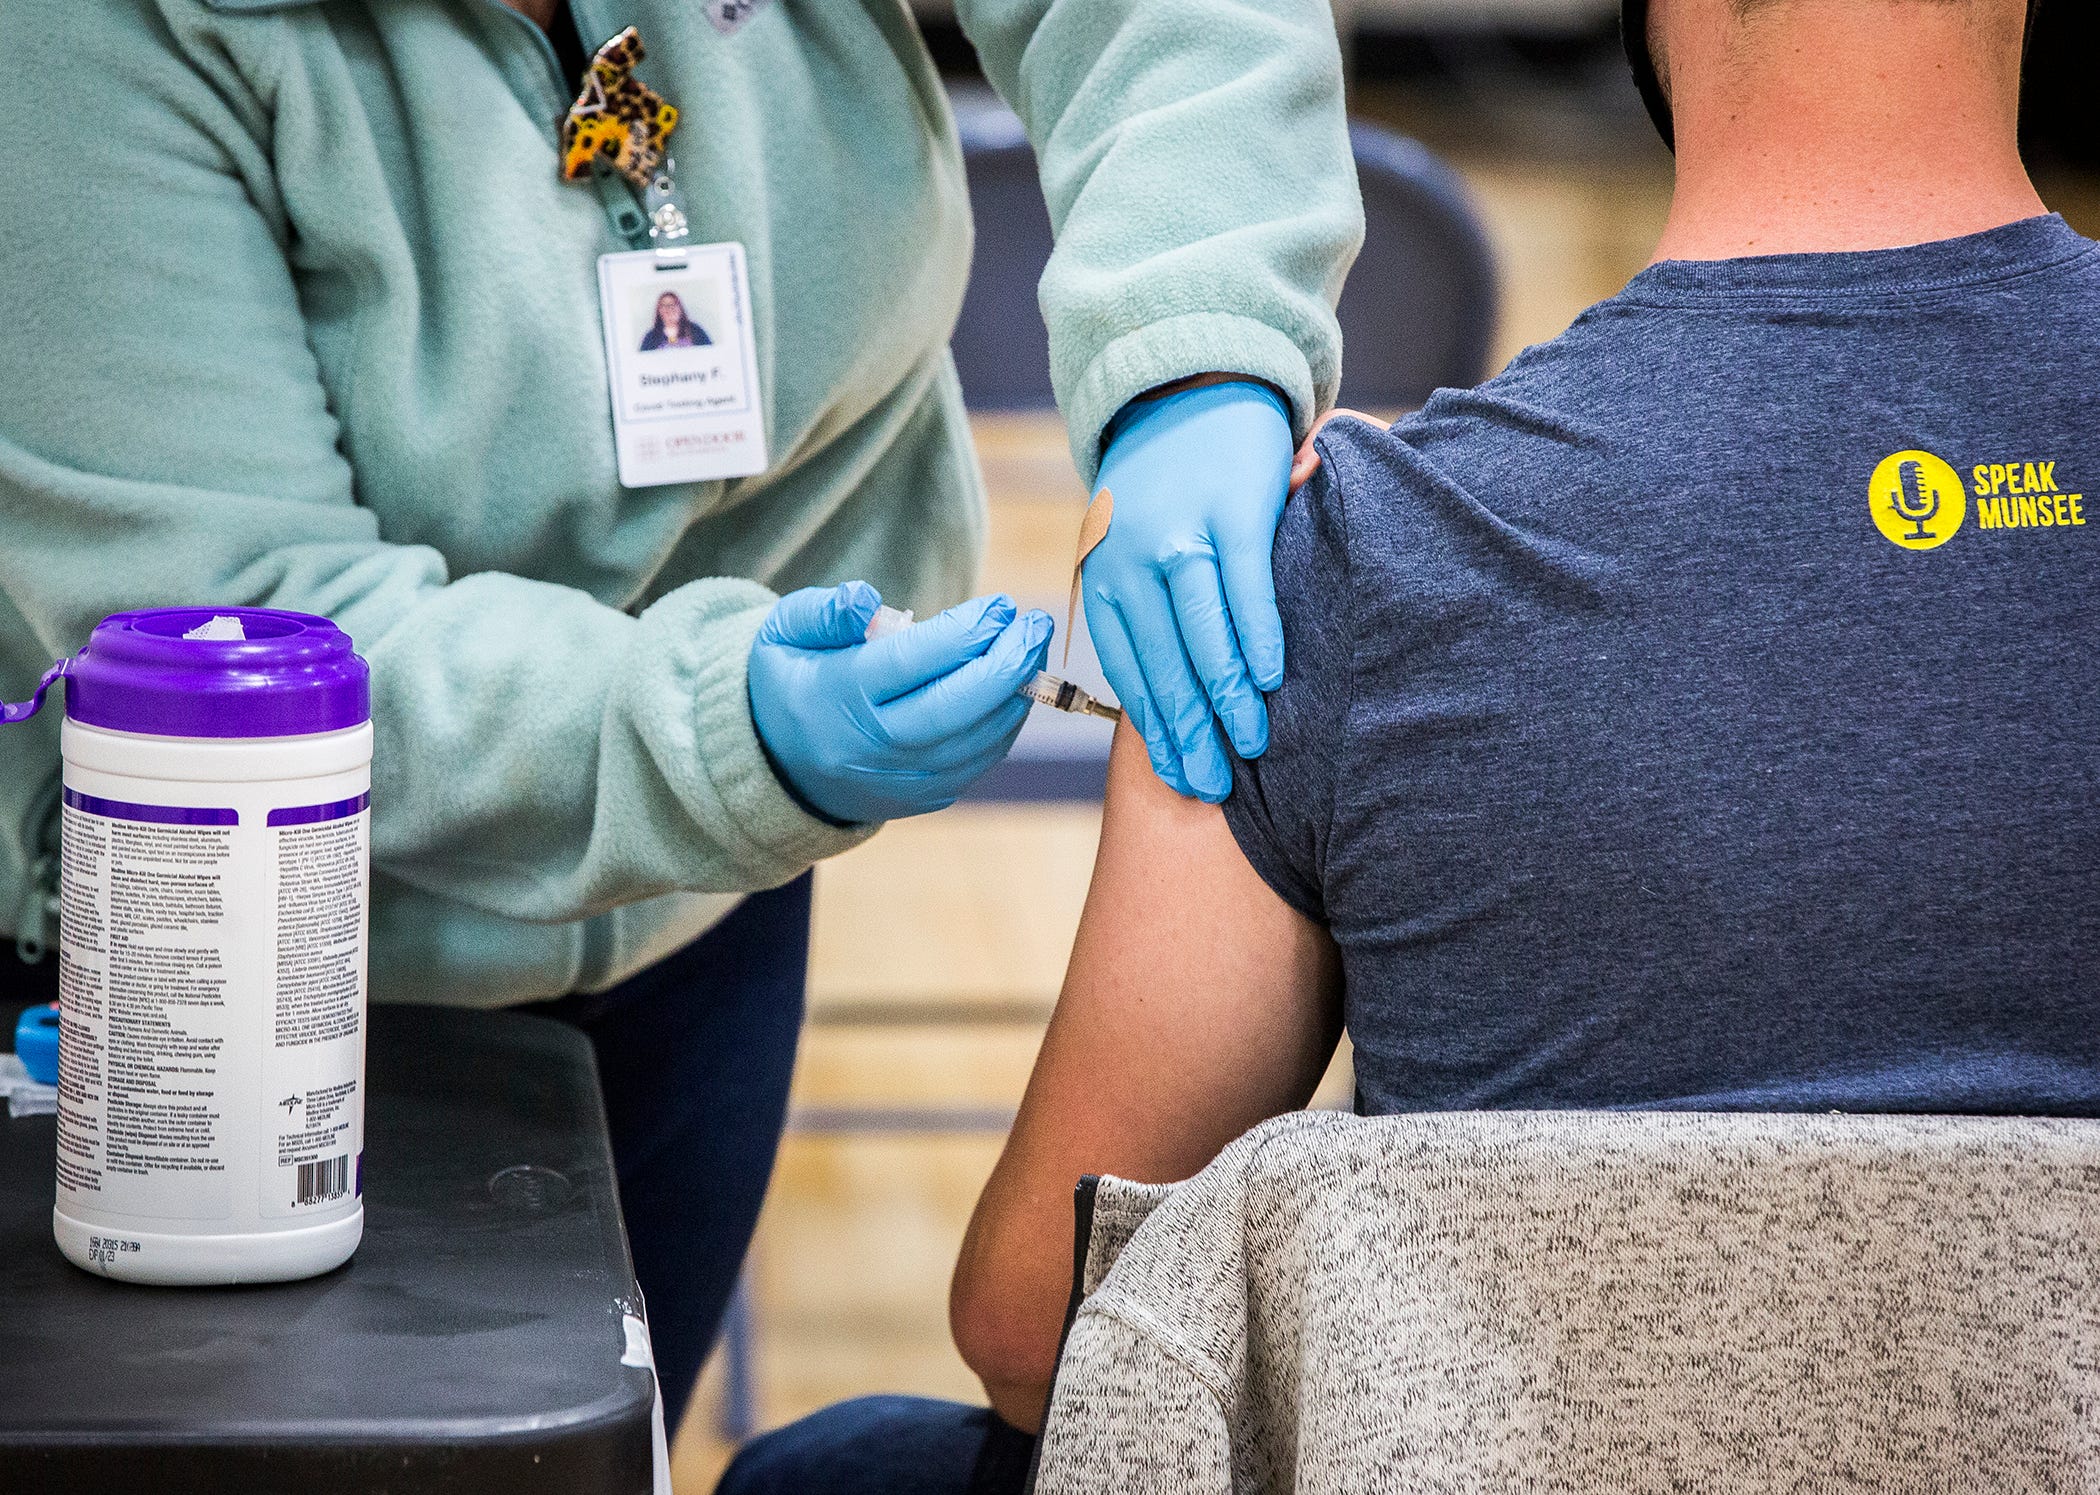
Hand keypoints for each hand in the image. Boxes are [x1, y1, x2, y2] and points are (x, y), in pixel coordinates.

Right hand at [749, 582, 1052, 823]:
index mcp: (836, 698)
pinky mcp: (922, 798)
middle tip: (1035, 624)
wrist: (780, 764)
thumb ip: (824, 610)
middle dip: (1006, 662)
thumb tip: (868, 600)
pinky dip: (1005, 723)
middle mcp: (869, 746)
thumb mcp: (784, 633)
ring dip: (1015, 692)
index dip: (964, 632)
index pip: (911, 662)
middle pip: (954, 707)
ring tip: (1032, 648)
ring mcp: (898, 779)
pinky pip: (978, 762)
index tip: (1000, 605)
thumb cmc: (793, 680)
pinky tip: (1016, 686)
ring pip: (975, 739)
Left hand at [1082, 380, 1293, 801]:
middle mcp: (1131, 560)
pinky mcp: (1232, 511)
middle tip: (1213, 789)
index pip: (1129, 672)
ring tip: (1252, 745)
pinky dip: (1260, 638)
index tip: (1179, 778)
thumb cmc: (1167, 489)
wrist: (1190, 389)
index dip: (1156, 732)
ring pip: (1203, 637)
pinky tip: (1274, 678)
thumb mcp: (1130, 548)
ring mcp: (1182, 534)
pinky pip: (1246, 589)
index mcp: (1103, 577)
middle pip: (1163, 667)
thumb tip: (1172, 704)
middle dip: (1189, 735)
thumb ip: (1144, 614)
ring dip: (1228, 699)